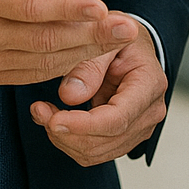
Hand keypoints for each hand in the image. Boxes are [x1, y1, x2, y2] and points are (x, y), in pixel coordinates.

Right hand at [0, 0, 137, 84]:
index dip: (67, 7)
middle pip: (44, 39)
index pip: (28, 6)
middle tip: (127, 27)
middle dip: (91, 34)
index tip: (100, 5)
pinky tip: (88, 55)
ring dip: (84, 53)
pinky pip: (30, 74)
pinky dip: (61, 67)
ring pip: (42, 61)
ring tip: (118, 40)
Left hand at [29, 26, 167, 165]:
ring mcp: (139, 128)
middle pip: (105, 140)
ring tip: (43, 112)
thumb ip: (88, 65)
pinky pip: (93, 153)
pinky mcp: (124, 138)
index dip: (83, 125)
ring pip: (96, 152)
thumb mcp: (104, 35)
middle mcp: (150, 111)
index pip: (117, 118)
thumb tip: (69, 95)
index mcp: (149, 84)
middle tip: (39, 110)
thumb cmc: (119, 37)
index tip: (53, 121)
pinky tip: (55, 120)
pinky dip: (69, 141)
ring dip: (64, 139)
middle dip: (66, 132)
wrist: (130, 45)